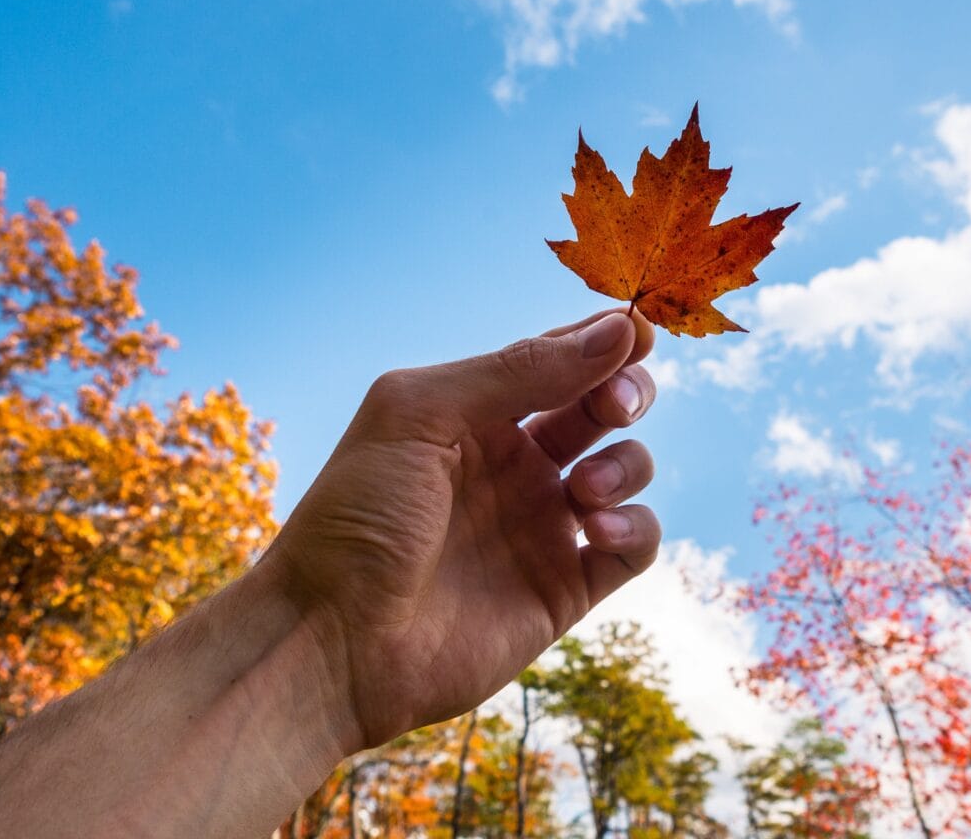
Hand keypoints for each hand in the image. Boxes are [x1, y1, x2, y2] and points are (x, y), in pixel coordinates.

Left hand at [267, 309, 660, 748]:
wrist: (333, 640)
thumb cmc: (356, 519)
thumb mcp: (421, 415)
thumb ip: (519, 370)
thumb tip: (617, 330)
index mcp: (473, 416)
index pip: (555, 361)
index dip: (603, 341)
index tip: (637, 330)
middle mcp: (513, 465)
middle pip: (600, 408)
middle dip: (624, 394)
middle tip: (615, 405)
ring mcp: (541, 526)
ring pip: (627, 470)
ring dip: (627, 464)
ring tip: (583, 488)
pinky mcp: (564, 589)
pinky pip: (633, 545)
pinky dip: (636, 527)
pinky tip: (596, 528)